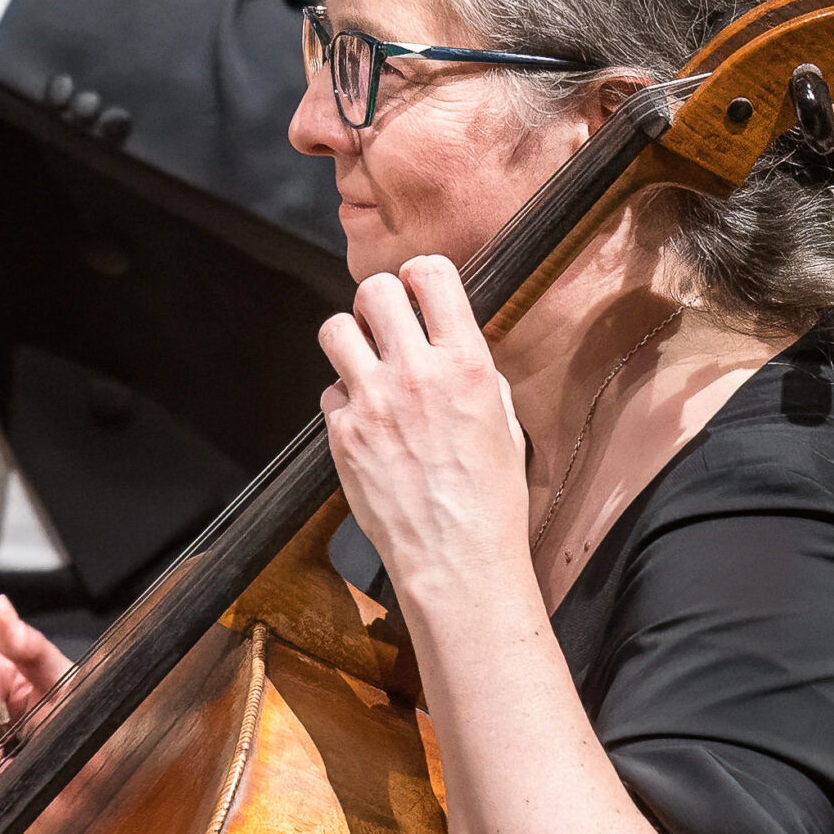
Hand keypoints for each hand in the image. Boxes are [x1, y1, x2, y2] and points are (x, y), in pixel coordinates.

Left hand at [317, 256, 531, 603]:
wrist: (457, 559)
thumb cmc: (490, 499)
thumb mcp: (504, 421)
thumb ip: (474, 373)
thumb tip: (450, 346)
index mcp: (467, 364)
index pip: (431, 274)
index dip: (419, 276)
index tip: (416, 289)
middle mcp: (417, 374)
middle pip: (374, 290)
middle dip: (379, 301)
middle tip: (385, 323)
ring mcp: (373, 402)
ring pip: (334, 329)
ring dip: (349, 339)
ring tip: (365, 361)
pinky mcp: (342, 435)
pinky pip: (328, 392)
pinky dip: (343, 401)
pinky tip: (365, 422)